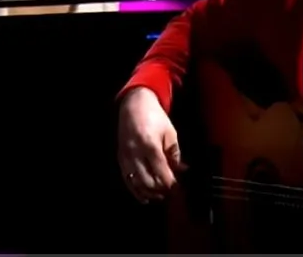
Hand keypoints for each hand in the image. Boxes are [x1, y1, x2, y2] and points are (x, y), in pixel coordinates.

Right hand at [117, 87, 184, 202]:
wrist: (134, 105)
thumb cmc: (154, 117)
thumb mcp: (170, 132)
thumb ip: (175, 153)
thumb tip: (182, 170)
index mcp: (150, 145)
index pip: (161, 172)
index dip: (171, 185)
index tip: (179, 190)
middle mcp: (135, 153)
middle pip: (148, 181)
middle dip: (161, 191)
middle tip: (172, 193)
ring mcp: (126, 157)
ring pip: (137, 184)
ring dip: (150, 193)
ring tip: (161, 195)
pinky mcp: (120, 159)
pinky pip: (127, 180)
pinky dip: (136, 191)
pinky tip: (145, 197)